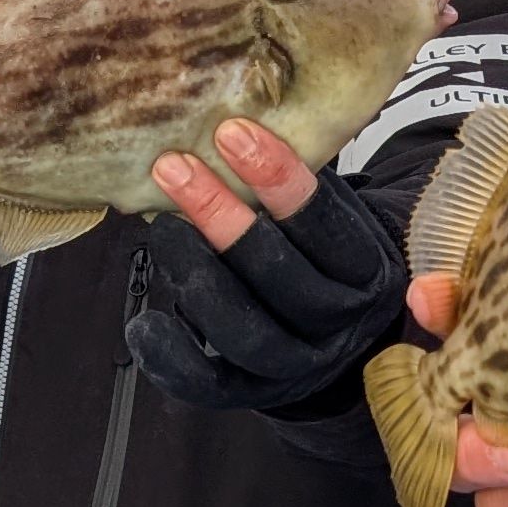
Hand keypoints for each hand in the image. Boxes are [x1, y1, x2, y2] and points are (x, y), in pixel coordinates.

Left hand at [133, 120, 410, 409]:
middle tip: (173, 168)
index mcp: (365, 270)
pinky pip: (208, 386)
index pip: (325, 223)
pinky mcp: (255, 394)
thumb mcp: (338, 218)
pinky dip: (170, 357)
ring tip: (161, 228)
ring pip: (242, 330)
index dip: (279, 178)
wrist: (346, 348)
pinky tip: (143, 322)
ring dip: (194, 274)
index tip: (233, 132)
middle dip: (220, 218)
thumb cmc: (326, 260)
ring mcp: (298, 365)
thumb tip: (240, 112)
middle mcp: (337, 322)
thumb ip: (301, 184)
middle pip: (278, 275)